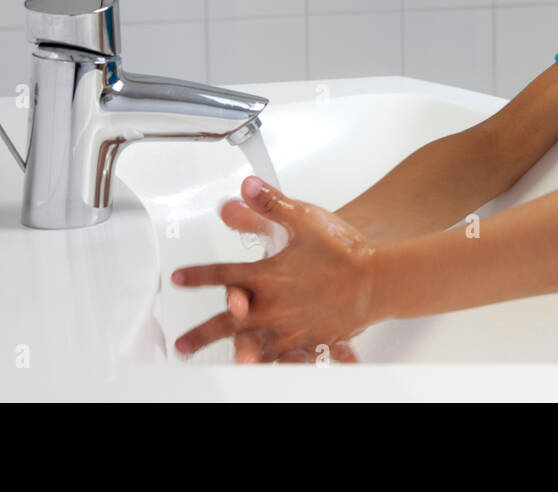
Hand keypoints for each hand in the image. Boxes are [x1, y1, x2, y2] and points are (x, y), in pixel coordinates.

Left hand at [172, 176, 377, 362]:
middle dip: (200, 335)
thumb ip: (270, 204)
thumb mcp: (303, 219)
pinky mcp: (309, 341)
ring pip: (253, 347)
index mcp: (265, 277)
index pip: (220, 276)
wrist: (377, 280)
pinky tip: (271, 370)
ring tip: (222, 365)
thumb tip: (247, 188)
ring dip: (234, 356)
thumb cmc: (344, 251)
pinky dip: (278, 366)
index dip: (195, 276)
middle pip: (226, 324)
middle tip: (183, 346)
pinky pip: (287, 359)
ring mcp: (289, 329)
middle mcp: (272, 307)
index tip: (179, 279)